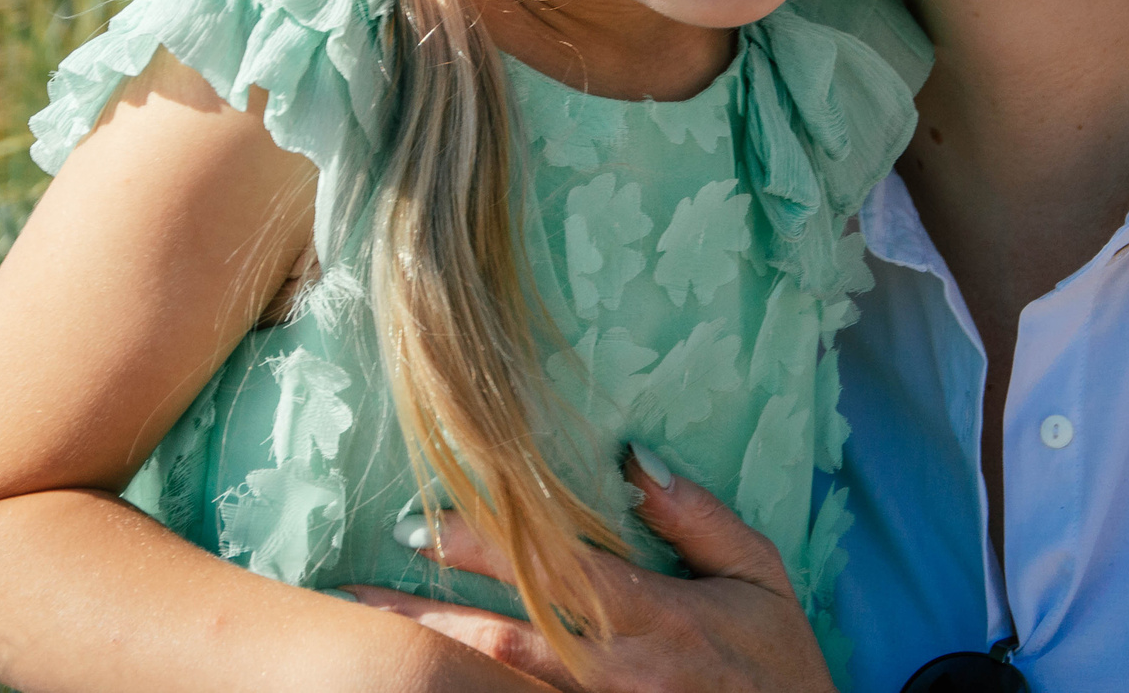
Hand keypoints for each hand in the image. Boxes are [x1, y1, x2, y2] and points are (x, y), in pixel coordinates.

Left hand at [347, 451, 837, 692]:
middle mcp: (612, 671)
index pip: (548, 568)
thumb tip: (633, 459)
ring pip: (494, 687)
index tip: (418, 523)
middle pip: (497, 640)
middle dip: (420, 615)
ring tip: (361, 639)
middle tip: (348, 594)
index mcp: (649, 613)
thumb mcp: (760, 573)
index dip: (479, 544)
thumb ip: (696, 516)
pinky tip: (431, 681)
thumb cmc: (780, 664)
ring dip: (429, 661)